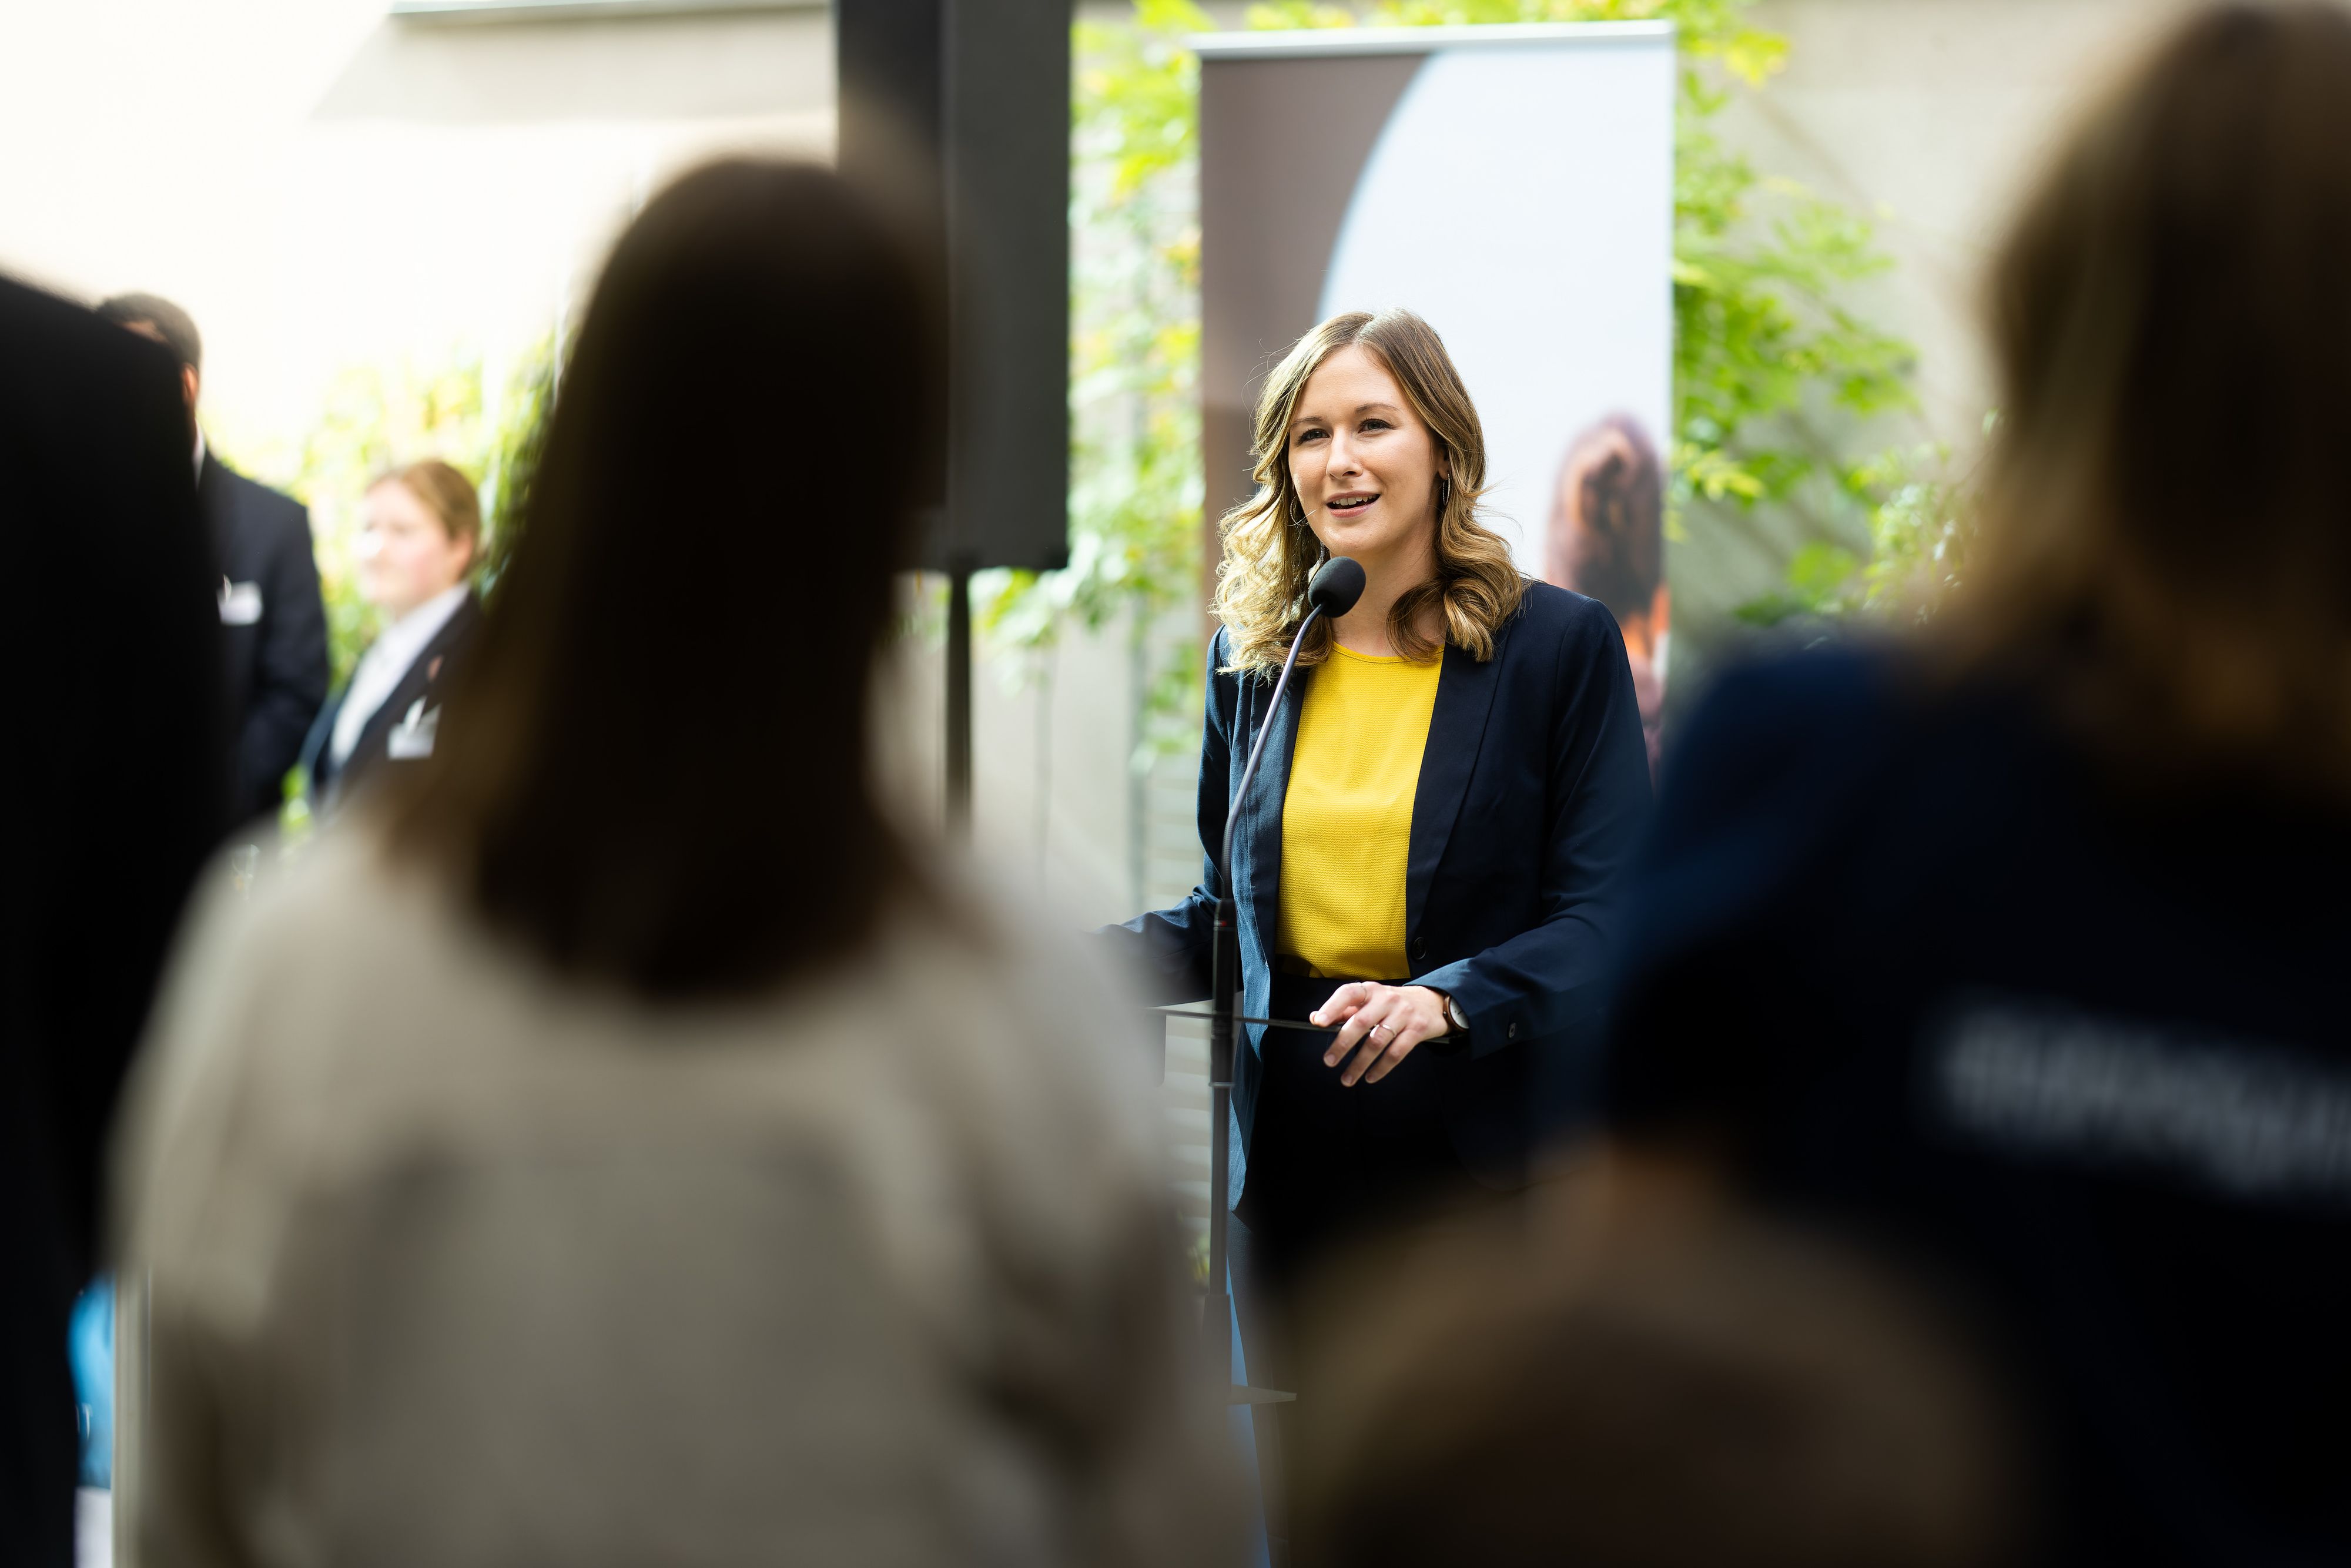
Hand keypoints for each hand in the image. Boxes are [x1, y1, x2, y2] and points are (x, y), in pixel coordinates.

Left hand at [1311, 983, 1450, 1086]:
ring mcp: (1403, 1014)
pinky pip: (1397, 1052)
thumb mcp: (1371, 1000)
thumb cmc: (1394, 1003)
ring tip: (1347, 1078)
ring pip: (1377, 1041)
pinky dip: (1382, 1068)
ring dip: (1360, 1063)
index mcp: (1371, 990)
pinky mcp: (1417, 1030)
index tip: (1319, 1022)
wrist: (1432, 1002)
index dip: (1332, 1007)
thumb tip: (1317, 1018)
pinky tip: (1371, 1077)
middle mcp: (1387, 999)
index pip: (1348, 993)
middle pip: (1361, 1022)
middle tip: (1329, 1060)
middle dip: (1342, 1044)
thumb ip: (1345, 1009)